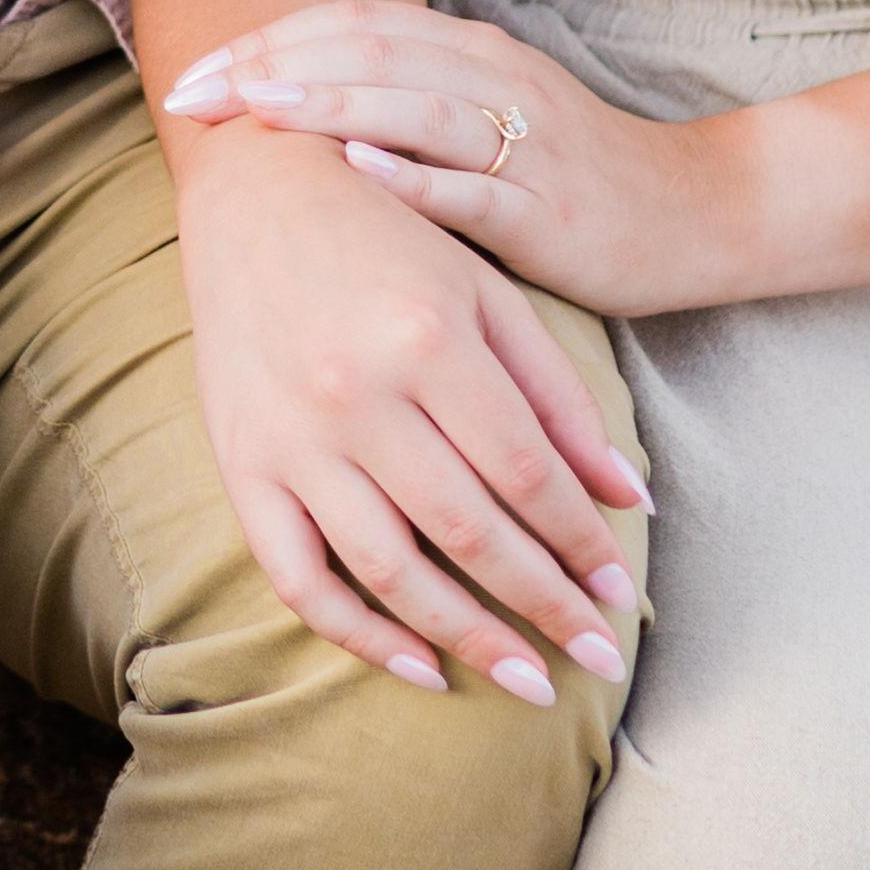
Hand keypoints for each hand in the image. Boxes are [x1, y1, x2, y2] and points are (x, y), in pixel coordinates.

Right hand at [160, 114, 649, 702]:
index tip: (619, 594)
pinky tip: (421, 668)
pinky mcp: (242, 464)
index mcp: (427, 339)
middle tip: (603, 661)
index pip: (525, 474)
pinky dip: (360, 633)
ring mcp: (291, 437)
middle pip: (470, 532)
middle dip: (547, 607)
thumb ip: (559, 396)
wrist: (254, 186)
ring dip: (469, 639)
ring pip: (391, 569)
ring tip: (531, 683)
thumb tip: (628, 499)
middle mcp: (356, 394)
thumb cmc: (388, 234)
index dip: (580, 543)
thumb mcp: (488, 293)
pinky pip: (298, 575)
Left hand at [166, 3, 741, 322]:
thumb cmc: (570, 173)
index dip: (264, 40)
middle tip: (189, 95)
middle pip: (368, 49)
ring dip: (332, 100)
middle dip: (270, 65)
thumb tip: (285, 102)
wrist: (699, 213)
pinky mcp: (553, 211)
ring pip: (418, 105)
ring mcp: (527, 143)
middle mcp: (495, 80)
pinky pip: (479, 188)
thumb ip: (404, 98)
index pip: (349, 23)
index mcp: (469, 52)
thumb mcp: (484, 117)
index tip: (188, 75)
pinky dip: (416, 176)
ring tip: (257, 106)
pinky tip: (360, 169)